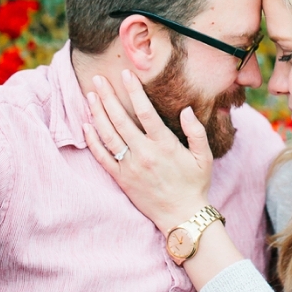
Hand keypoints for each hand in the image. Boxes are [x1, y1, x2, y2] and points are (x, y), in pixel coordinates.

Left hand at [83, 69, 211, 231]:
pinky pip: (103, 158)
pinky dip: (93, 141)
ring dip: (97, 114)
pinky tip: (86, 126)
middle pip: (120, 120)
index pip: (145, 112)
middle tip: (98, 79)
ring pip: (109, 135)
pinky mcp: (122, 179)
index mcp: (164, 146)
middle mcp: (145, 154)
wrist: (182, 217)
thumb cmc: (195, 185)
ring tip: (90, 96)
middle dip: (108, 97)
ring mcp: (131, 167)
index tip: (126, 74)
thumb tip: (185, 110)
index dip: (134, 91)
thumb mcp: (204, 158)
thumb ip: (196, 132)